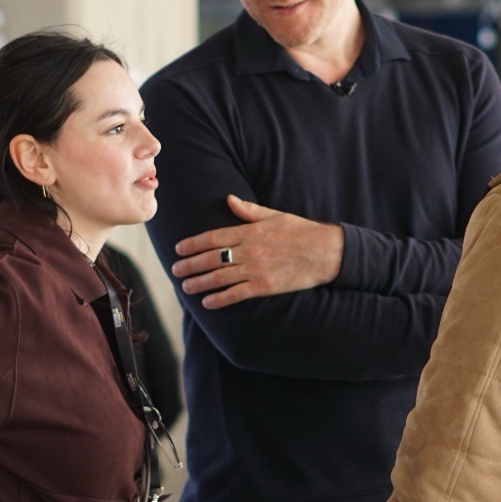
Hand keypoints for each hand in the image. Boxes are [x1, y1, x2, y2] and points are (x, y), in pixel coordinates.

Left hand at [173, 195, 344, 308]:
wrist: (325, 252)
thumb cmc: (301, 231)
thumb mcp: (274, 215)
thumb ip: (249, 210)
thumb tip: (229, 199)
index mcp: (249, 231)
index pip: (212, 237)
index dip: (192, 244)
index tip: (179, 249)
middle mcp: (249, 250)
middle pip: (210, 258)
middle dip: (190, 265)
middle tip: (175, 271)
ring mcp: (256, 269)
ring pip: (219, 277)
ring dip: (199, 283)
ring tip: (186, 287)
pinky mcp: (264, 286)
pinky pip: (236, 294)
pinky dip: (219, 299)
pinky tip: (207, 302)